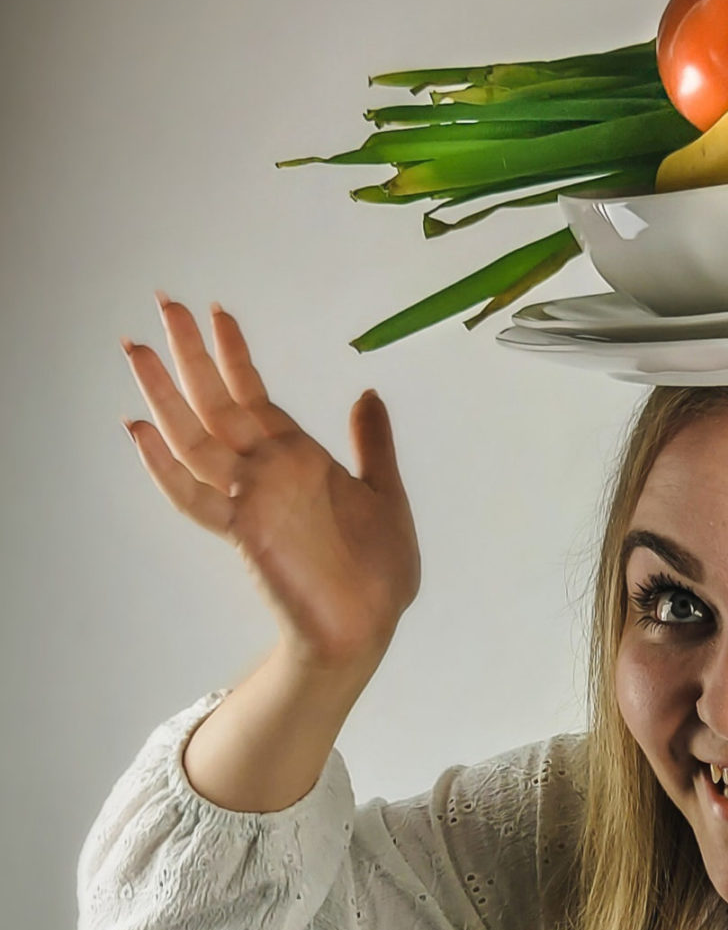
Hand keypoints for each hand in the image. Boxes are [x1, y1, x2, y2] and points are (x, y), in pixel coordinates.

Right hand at [121, 293, 421, 670]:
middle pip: (218, 402)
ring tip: (139, 350)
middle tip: (164, 302)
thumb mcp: (386, 492)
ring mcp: (251, 499)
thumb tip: (366, 393)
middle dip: (191, 355)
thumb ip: (371, 444)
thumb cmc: (378, 572)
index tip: (217, 313)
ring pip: (196, 437)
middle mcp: (267, 471)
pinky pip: (195, 495)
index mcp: (299, 459)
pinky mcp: (245, 531)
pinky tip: (140, 430)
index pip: (256, 395)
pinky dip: (165, 465)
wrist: (370, 626)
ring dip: (166, 395)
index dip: (234, 355)